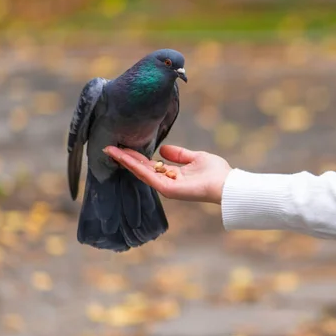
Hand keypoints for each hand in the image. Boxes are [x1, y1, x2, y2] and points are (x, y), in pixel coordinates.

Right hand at [103, 145, 231, 203]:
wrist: (227, 184)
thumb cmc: (216, 172)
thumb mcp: (195, 157)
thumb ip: (179, 154)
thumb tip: (163, 149)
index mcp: (172, 175)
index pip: (150, 164)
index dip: (136, 156)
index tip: (122, 146)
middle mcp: (166, 182)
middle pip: (141, 168)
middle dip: (125, 158)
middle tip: (108, 147)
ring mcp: (166, 187)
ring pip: (141, 171)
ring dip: (126, 161)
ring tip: (111, 151)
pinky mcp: (168, 189)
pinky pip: (148, 176)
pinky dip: (136, 166)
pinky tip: (125, 158)